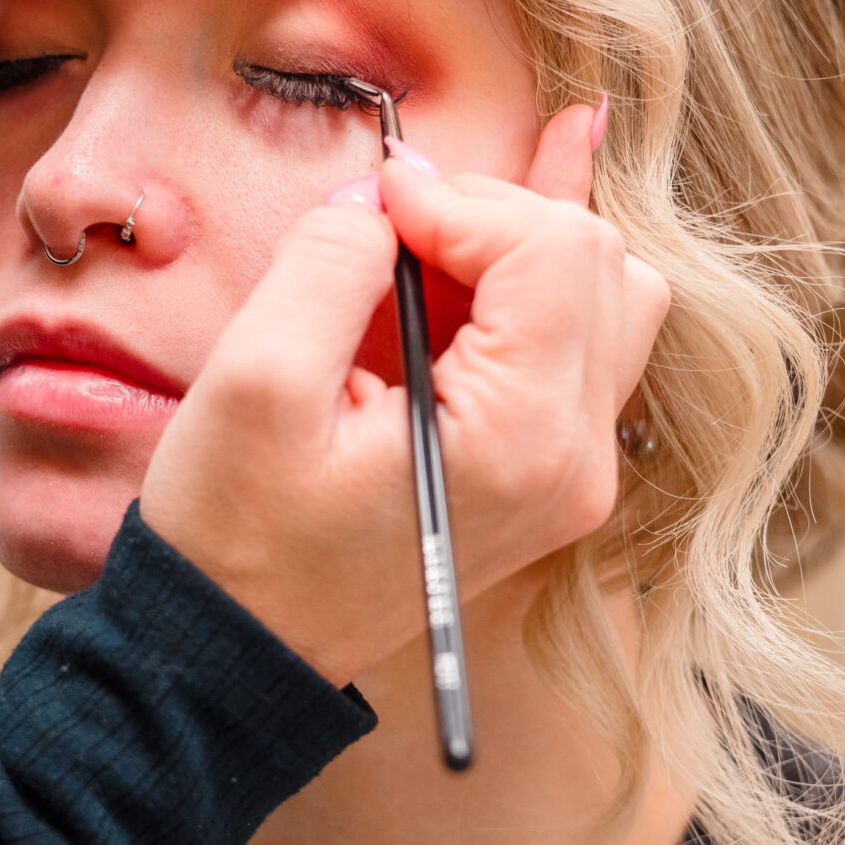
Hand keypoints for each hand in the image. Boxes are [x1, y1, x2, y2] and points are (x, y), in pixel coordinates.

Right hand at [138, 106, 669, 688]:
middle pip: (598, 264)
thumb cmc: (237, 533)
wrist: (240, 650)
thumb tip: (382, 194)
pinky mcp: (546, 472)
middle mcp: (574, 460)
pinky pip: (581, 344)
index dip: (462, 198)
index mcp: (521, 439)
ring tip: (434, 228)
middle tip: (390, 219)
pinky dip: (537, 279)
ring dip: (520, 243)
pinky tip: (503, 220)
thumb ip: (328, 261)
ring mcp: (571, 472)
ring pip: (607, 296)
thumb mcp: (256, 380)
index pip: (553, 251)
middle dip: (494, 214)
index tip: (377, 201)